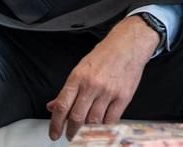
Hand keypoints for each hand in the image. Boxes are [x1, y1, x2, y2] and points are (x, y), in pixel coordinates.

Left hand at [46, 15, 157, 140]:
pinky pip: (111, 120)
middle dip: (71, 132)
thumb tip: (53, 106)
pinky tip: (100, 127)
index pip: (62, 106)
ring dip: (87, 132)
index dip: (56, 124)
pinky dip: (104, 127)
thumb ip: (68, 90)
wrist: (129, 45)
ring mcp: (108, 92)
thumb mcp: (81, 68)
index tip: (54, 133)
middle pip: (77, 117)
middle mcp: (92, 86)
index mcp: (78, 78)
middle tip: (70, 136)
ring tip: (84, 133)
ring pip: (94, 121)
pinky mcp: (123, 97)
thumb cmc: (105, 55)